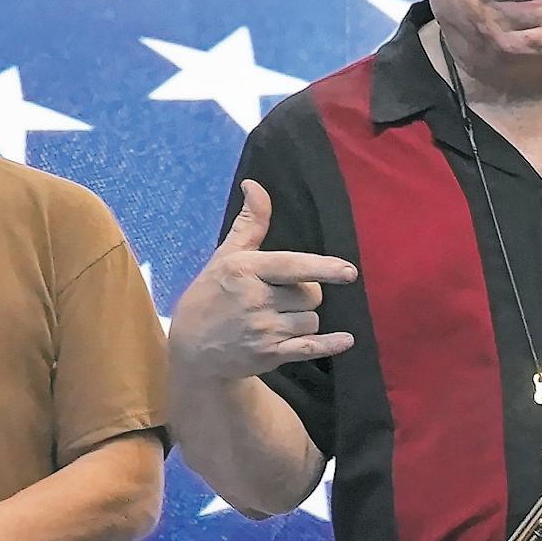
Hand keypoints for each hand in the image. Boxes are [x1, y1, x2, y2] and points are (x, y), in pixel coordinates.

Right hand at [168, 180, 361, 381]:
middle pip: (310, 295)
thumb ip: (250, 223)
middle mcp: (255, 300)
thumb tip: (254, 185)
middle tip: (282, 297)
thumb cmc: (212, 294)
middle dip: (306, 294)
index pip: (291, 266)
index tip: (349, 272)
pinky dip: (330, 344)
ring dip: (305, 319)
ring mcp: (263, 330)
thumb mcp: (226, 256)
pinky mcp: (270, 355)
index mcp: (245, 271)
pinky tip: (346, 340)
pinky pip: (311, 347)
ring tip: (279, 319)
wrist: (192, 349)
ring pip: (312, 319)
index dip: (322, 269)